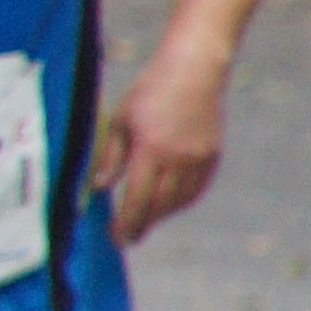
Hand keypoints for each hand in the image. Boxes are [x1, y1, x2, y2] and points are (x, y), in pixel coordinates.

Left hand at [100, 48, 231, 242]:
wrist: (193, 72)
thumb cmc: (149, 92)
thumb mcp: (120, 120)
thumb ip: (110, 157)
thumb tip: (99, 188)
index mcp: (151, 150)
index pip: (138, 198)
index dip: (128, 222)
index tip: (118, 238)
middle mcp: (178, 158)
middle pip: (160, 205)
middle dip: (144, 224)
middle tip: (129, 237)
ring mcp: (199, 158)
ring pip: (180, 201)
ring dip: (162, 215)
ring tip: (146, 221)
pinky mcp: (212, 155)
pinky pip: (196, 189)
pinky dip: (181, 202)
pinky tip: (169, 204)